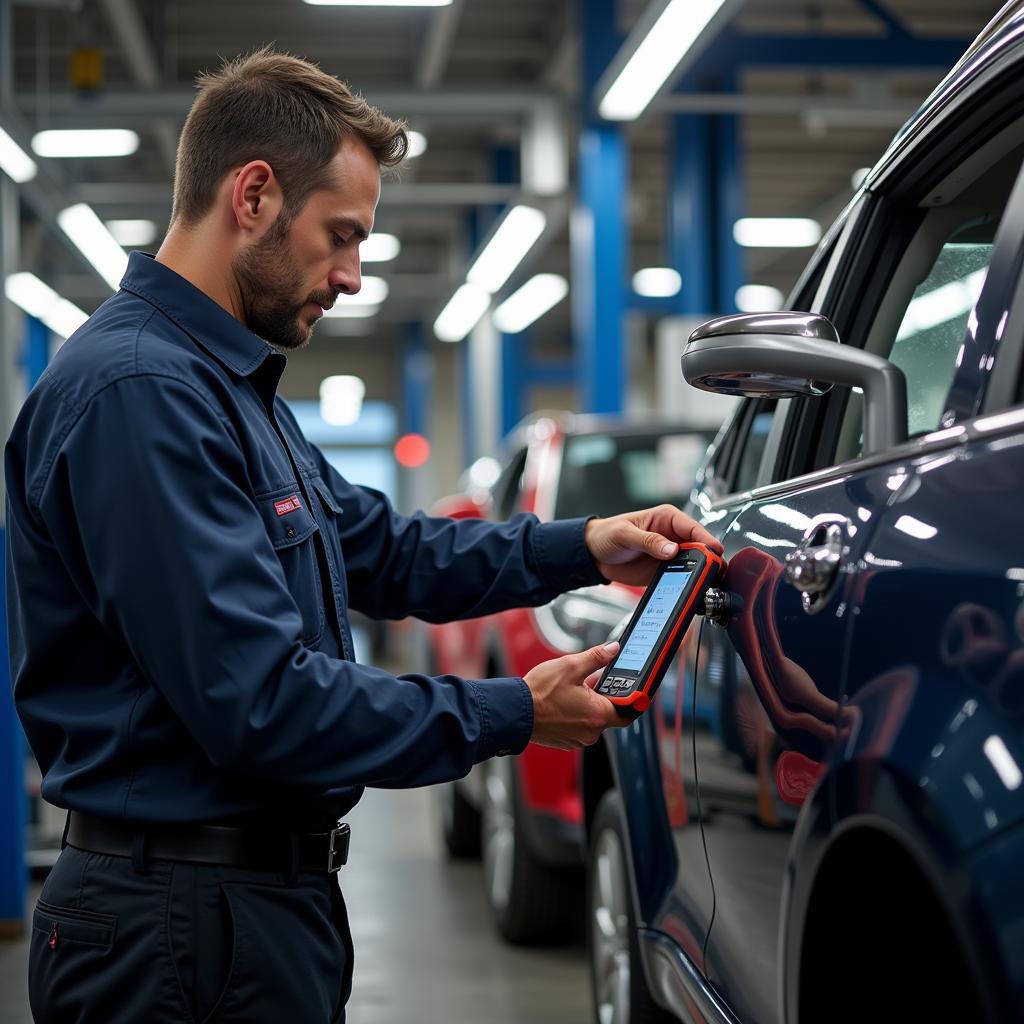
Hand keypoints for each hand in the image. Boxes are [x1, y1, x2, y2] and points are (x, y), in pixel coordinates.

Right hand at [524, 641, 628, 749]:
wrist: (515, 712)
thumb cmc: (540, 693)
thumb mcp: (570, 666)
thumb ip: (596, 657)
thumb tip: (613, 649)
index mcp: (598, 715)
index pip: (628, 711)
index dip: (630, 698)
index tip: (627, 687)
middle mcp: (591, 732)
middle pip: (608, 713)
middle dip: (601, 696)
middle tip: (588, 681)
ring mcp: (577, 739)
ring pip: (591, 719)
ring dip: (586, 705)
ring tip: (570, 690)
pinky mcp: (565, 741)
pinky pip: (577, 726)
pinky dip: (574, 714)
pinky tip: (561, 701)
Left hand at [584, 504, 723, 586]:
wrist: (593, 554)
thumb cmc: (607, 534)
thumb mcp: (625, 534)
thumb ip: (649, 541)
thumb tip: (671, 549)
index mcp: (667, 518)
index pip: (693, 528)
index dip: (706, 540)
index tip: (714, 551)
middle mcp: (672, 536)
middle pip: (699, 548)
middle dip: (707, 559)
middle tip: (713, 571)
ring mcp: (670, 555)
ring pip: (694, 565)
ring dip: (699, 573)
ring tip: (703, 583)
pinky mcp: (665, 572)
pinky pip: (681, 578)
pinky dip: (686, 584)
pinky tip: (688, 589)